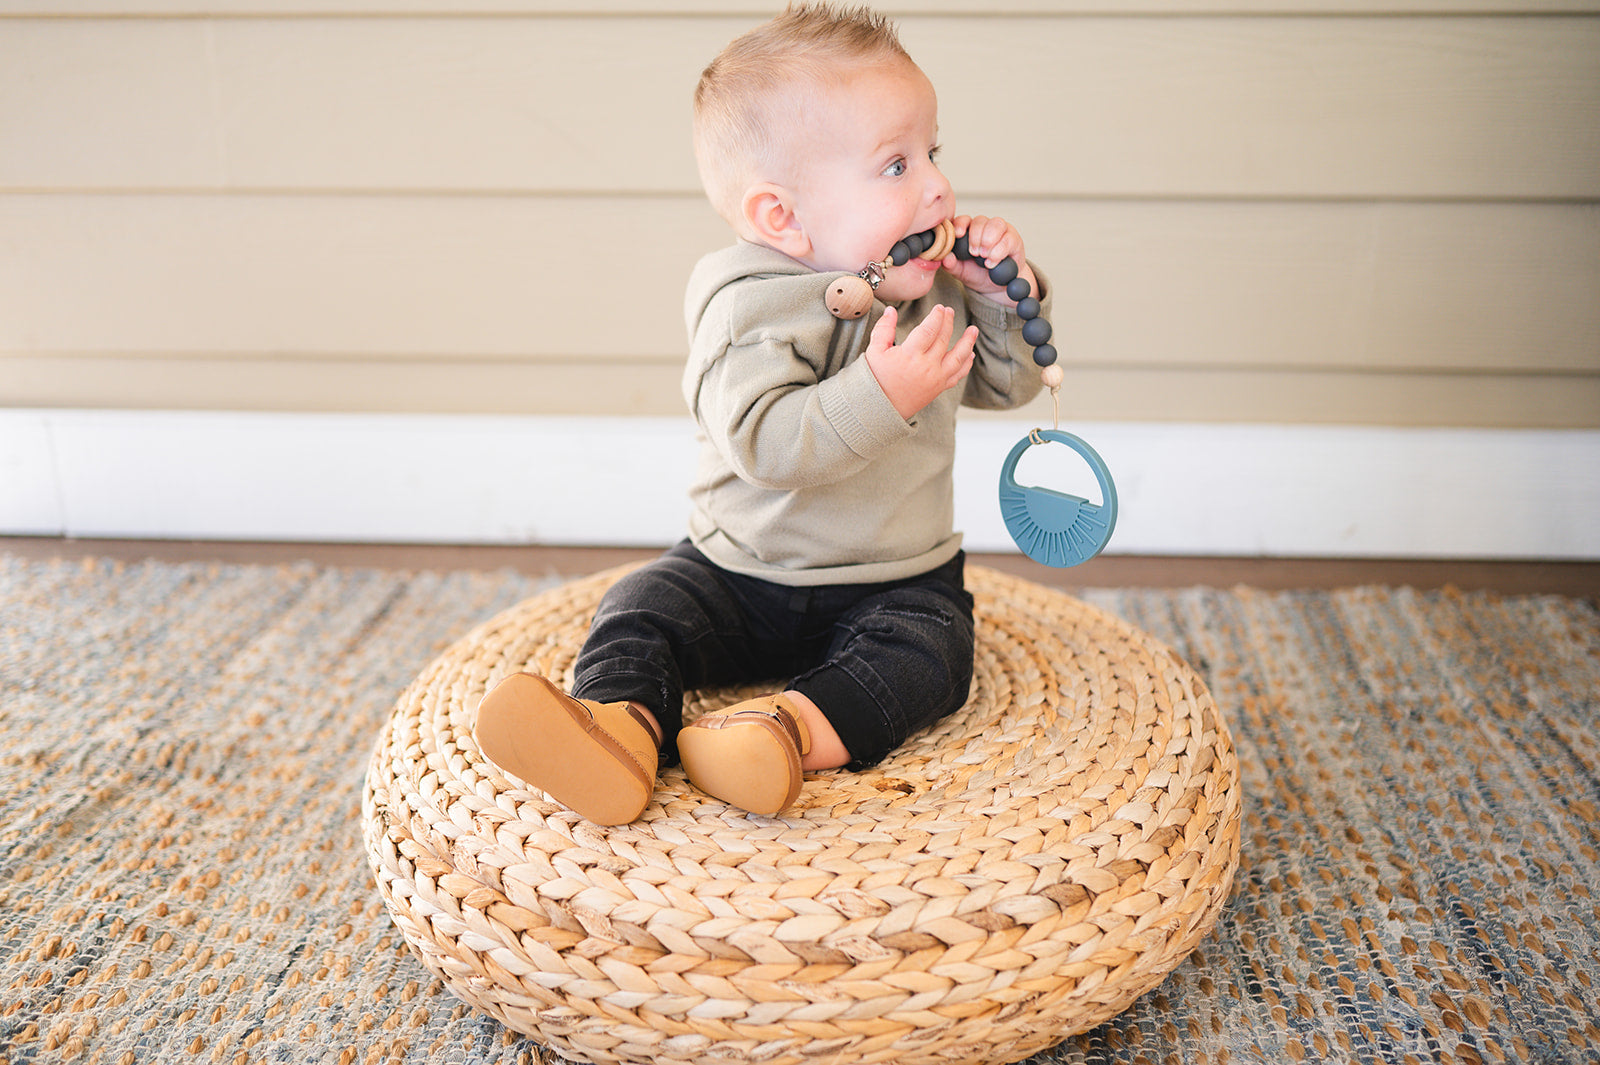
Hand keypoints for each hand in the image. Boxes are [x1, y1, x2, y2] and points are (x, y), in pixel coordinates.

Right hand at [863, 304, 976, 419]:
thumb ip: (883, 329)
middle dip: (948, 322)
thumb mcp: (874, 351)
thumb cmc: (875, 380)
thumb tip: (891, 310)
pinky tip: (970, 354)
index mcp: (910, 355)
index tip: (939, 308)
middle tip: (950, 311)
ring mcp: (935, 378)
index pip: (929, 329)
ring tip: (973, 330)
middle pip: (943, 339)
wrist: (880, 409)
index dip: (936, 317)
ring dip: (967, 342)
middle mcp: (926, 366)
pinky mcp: (938, 389)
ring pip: (958, 357)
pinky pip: (957, 375)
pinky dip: (966, 364)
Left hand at [942, 215, 1039, 306]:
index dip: (960, 224)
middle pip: (980, 220)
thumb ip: (951, 265)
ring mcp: (1000, 231)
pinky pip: (1008, 238)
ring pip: (996, 223)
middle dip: (976, 237)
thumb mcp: (961, 271)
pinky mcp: (1014, 239)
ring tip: (984, 256)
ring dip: (989, 240)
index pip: (964, 219)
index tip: (959, 234)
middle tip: (974, 253)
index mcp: (968, 231)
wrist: (997, 286)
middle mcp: (984, 227)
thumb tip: (945, 258)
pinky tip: (992, 262)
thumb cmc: (978, 274)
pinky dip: (999, 251)